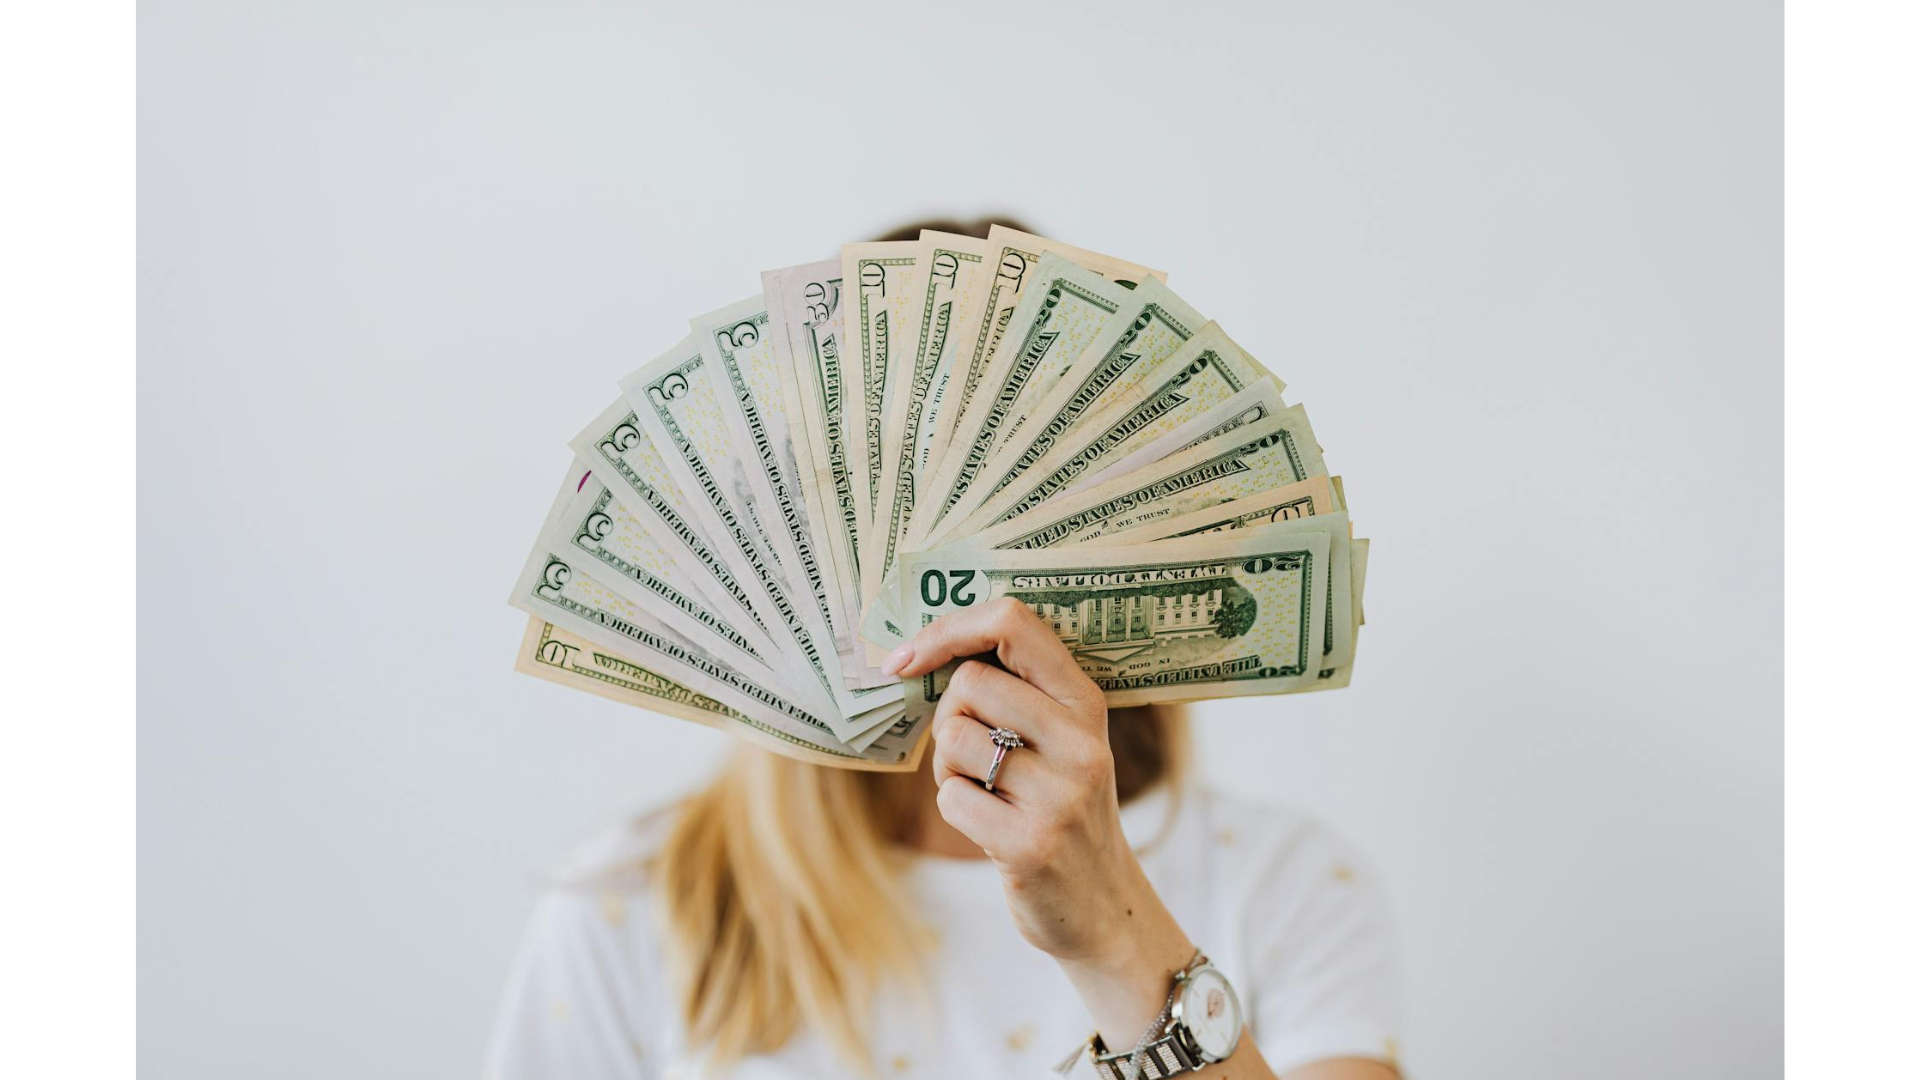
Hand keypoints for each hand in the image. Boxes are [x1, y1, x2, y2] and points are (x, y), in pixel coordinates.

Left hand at [884, 599, 1196, 1038]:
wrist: (1103, 908)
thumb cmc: (1062, 809)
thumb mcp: (1063, 741)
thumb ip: (1017, 692)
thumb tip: (920, 649)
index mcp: (1086, 702)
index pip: (1013, 622)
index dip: (948, 628)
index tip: (908, 657)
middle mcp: (1081, 741)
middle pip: (969, 682)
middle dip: (948, 717)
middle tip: (971, 755)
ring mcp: (1060, 793)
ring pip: (953, 739)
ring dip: (949, 768)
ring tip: (987, 793)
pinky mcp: (1030, 843)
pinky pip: (949, 798)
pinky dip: (955, 809)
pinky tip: (991, 827)